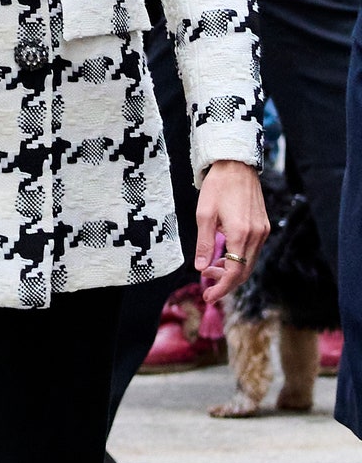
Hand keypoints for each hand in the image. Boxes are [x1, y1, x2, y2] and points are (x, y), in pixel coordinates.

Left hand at [195, 159, 269, 304]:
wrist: (236, 165)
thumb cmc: (217, 186)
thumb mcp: (204, 214)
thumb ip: (204, 243)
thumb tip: (200, 268)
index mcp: (241, 234)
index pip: (235, 272)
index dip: (222, 288)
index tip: (209, 297)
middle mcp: (257, 236)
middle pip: (245, 272)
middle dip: (226, 283)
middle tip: (207, 289)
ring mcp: (263, 231)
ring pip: (249, 262)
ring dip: (232, 271)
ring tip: (211, 270)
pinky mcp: (263, 226)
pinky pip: (252, 251)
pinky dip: (239, 259)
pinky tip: (224, 258)